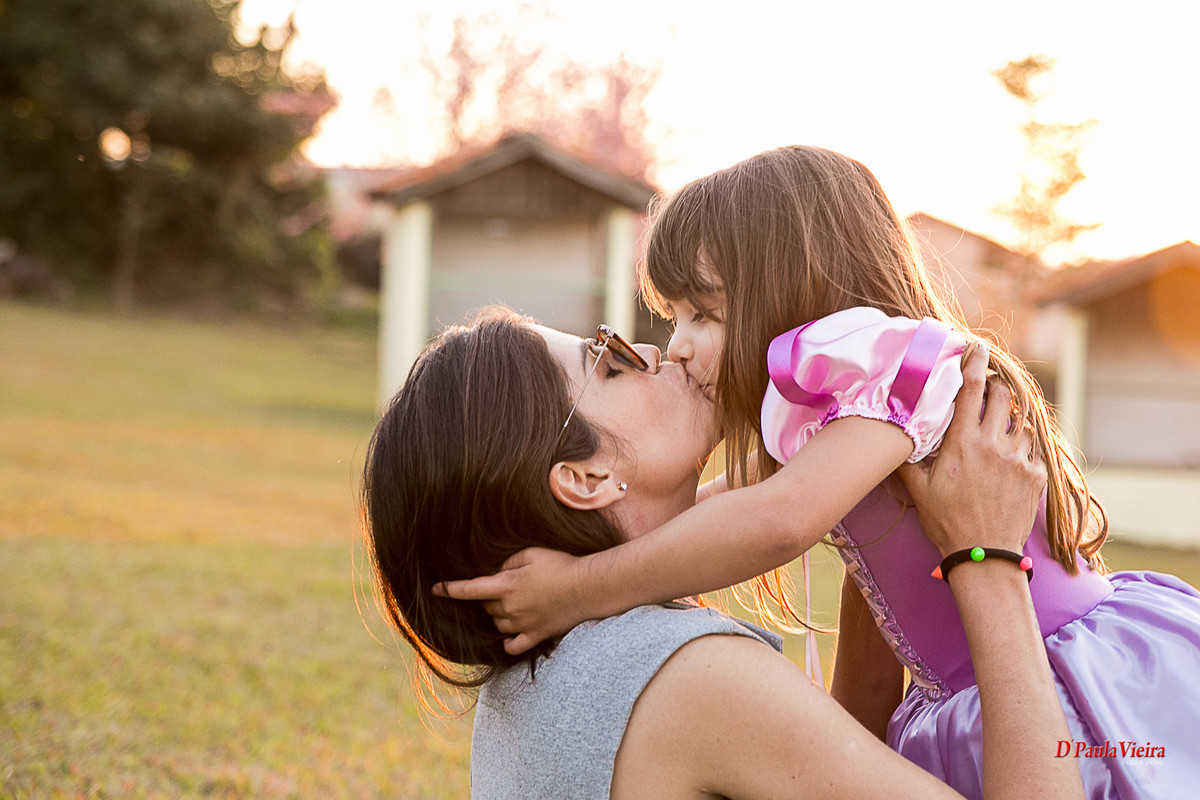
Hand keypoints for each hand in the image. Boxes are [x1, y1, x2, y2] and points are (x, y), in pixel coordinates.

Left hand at [433, 547, 586, 654]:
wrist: (588, 587)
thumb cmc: (561, 564)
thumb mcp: (531, 553)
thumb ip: (508, 562)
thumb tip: (496, 572)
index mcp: (506, 586)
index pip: (470, 589)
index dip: (450, 589)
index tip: (435, 589)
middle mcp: (511, 608)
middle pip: (486, 608)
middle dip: (488, 599)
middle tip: (506, 586)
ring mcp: (523, 624)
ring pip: (498, 625)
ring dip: (499, 616)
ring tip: (516, 603)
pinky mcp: (537, 635)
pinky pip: (513, 645)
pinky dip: (508, 641)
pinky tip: (512, 633)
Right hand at [897, 343, 1046, 557]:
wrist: (983, 555)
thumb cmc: (946, 521)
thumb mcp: (918, 490)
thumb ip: (906, 460)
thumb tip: (889, 439)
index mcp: (963, 443)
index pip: (971, 390)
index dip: (974, 363)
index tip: (976, 348)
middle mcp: (994, 445)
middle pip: (1002, 395)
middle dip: (995, 387)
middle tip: (986, 389)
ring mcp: (1019, 459)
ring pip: (1021, 419)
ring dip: (1009, 416)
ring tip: (998, 426)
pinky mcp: (1037, 474)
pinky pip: (1034, 446)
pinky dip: (1023, 443)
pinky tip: (1010, 454)